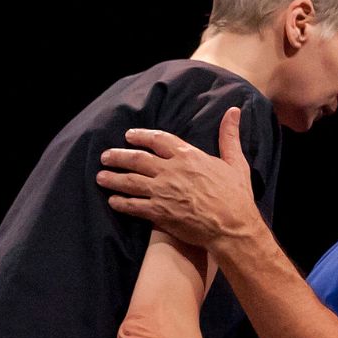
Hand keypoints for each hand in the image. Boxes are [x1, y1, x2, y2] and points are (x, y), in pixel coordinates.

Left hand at [96, 107, 262, 248]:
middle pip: (137, 159)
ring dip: (113, 178)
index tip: (129, 136)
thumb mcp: (235, 162)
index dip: (141, 136)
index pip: (157, 139)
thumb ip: (229, 136)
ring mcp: (162, 192)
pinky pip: (133, 206)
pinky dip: (121, 202)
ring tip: (101, 177)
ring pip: (130, 181)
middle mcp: (171, 171)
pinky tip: (112, 201)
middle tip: (105, 156)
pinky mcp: (159, 213)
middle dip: (118, 156)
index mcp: (188, 156)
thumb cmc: (236, 196)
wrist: (232, 227)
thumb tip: (233, 110)